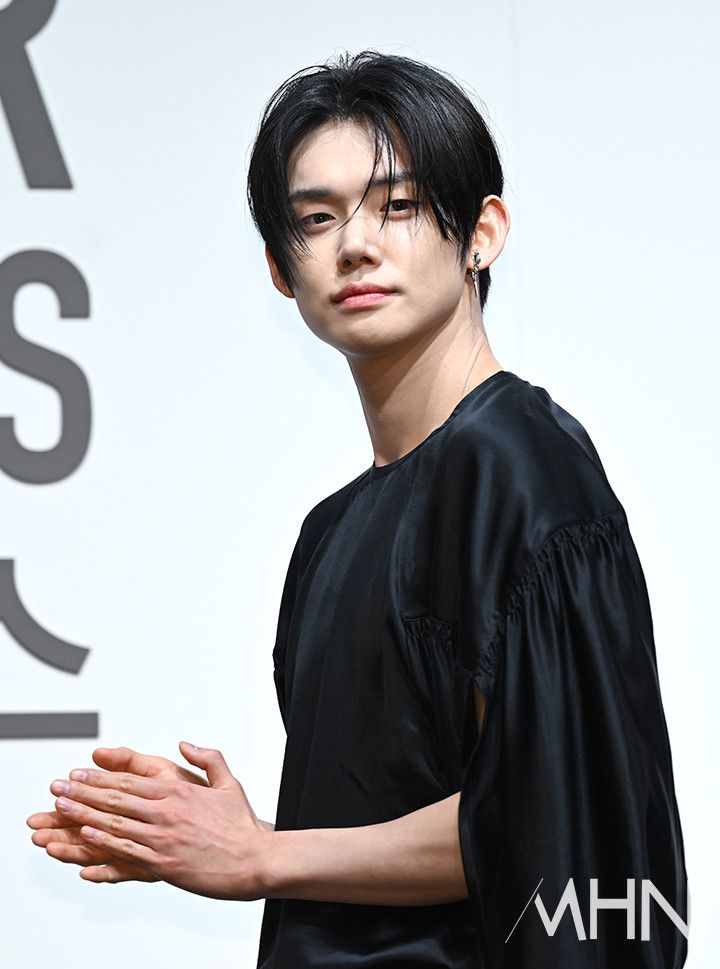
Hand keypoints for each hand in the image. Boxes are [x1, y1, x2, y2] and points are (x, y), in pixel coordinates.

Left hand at [33, 742, 271, 899]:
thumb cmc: (242, 825)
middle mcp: (168, 811)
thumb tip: (185, 743)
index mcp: (180, 790)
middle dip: (83, 793)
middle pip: (117, 799)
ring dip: (84, 816)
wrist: (255, 860)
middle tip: (57, 787)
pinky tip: (85, 837)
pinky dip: (104, 844)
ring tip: (61, 809)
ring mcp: (164, 838)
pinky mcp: (164, 863)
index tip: (77, 773)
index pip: (131, 781)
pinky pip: (127, 851)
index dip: (100, 777)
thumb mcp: (228, 783)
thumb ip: (207, 758)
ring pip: (116, 824)